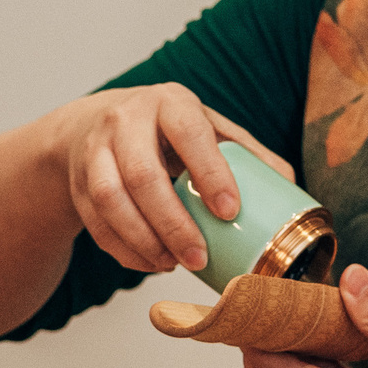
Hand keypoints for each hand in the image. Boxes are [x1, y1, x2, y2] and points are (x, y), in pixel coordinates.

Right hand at [55, 85, 291, 273]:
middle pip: (143, 176)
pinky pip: (96, 223)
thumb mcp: (205, 126)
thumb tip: (290, 185)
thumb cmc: (165, 130)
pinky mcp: (77, 182)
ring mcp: (94, 150)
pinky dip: (124, 250)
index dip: (210, 173)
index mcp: (169, 103)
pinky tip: (150, 263)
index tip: (230, 211)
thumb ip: (246, 152)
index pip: (189, 133)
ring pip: (111, 201)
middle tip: (199, 258)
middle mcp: (125, 121)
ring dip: (144, 241)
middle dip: (173, 224)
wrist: (94, 123)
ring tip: (173, 264)